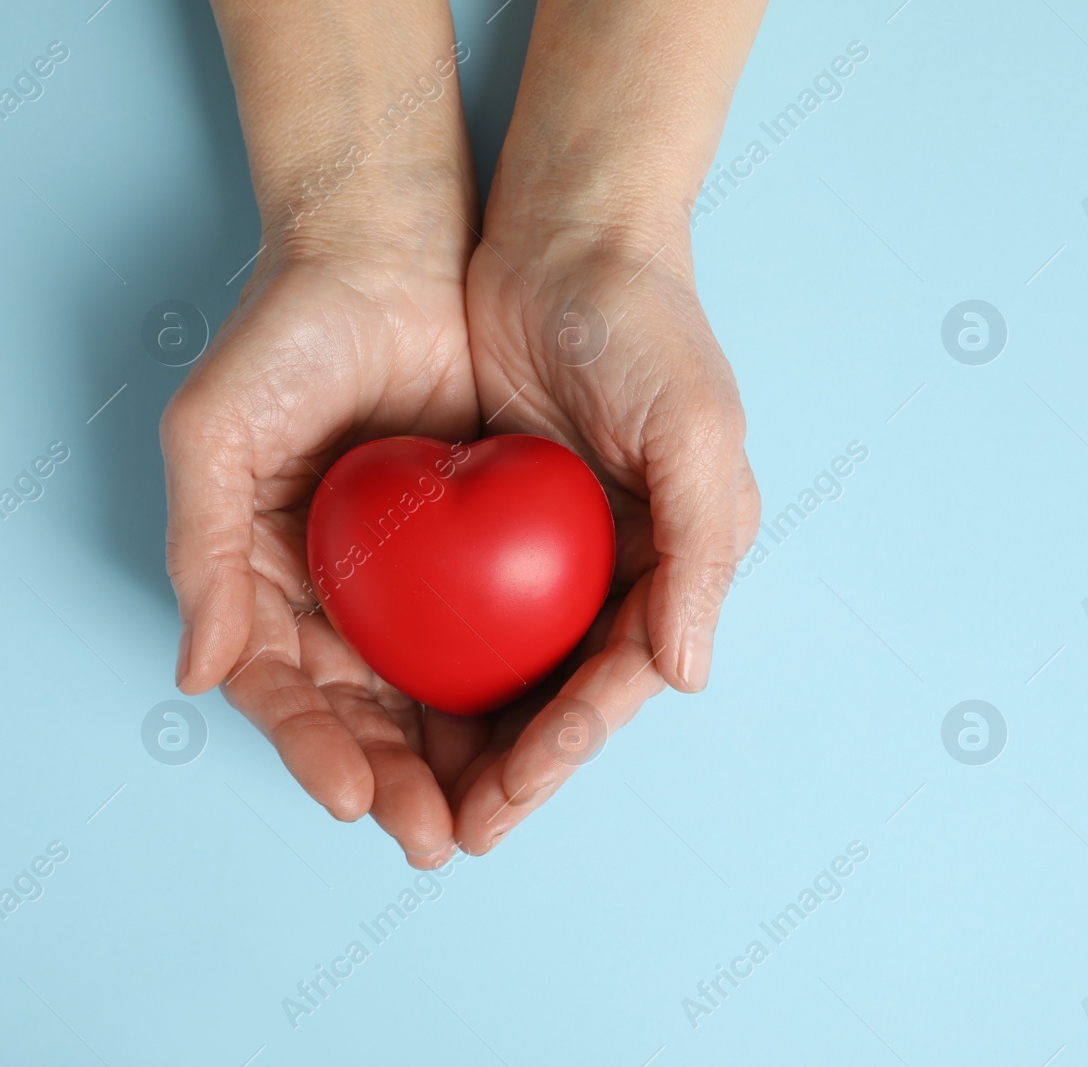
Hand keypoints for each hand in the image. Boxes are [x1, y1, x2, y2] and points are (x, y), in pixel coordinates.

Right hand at [161, 237, 483, 868]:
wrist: (391, 249)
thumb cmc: (291, 333)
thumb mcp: (216, 430)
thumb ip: (202, 550)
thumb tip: (199, 672)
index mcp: (274, 581)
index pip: (293, 693)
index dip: (319, 751)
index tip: (357, 797)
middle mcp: (348, 592)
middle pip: (373, 713)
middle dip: (401, 782)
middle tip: (434, 834)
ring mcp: (420, 576)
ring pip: (444, 691)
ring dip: (466, 758)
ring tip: (492, 810)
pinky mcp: (491, 548)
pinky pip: (507, 632)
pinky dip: (521, 683)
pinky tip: (540, 728)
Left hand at [446, 220, 760, 854]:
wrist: (567, 235)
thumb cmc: (645, 326)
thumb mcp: (694, 428)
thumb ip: (700, 552)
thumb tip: (684, 674)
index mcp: (677, 559)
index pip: (618, 677)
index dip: (562, 747)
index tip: (499, 802)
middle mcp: (620, 566)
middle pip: (561, 691)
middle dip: (510, 767)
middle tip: (446, 831)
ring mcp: (554, 548)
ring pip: (509, 666)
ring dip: (466, 734)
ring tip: (410, 796)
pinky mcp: (496, 521)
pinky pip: (463, 608)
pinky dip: (433, 661)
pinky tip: (388, 702)